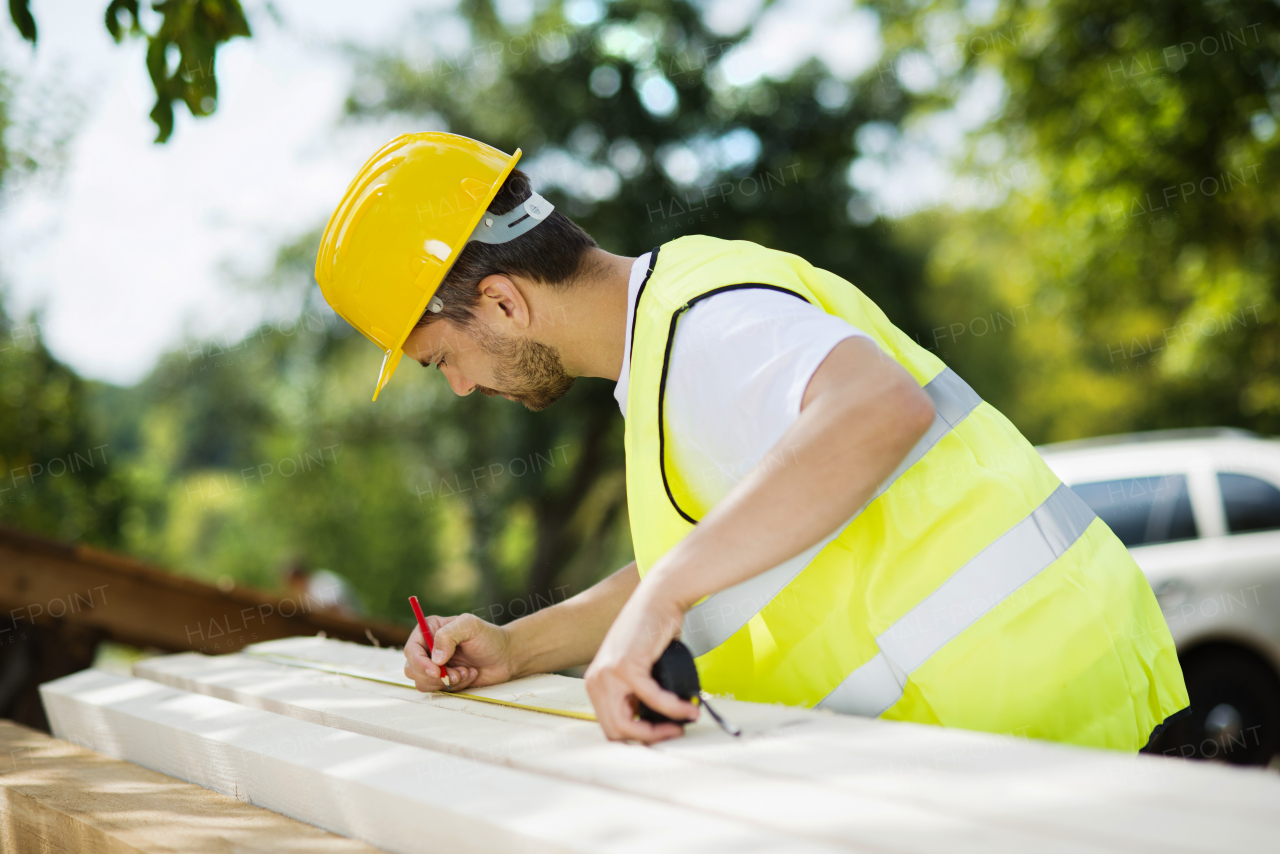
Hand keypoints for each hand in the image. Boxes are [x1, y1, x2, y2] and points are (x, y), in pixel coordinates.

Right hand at [403, 613, 516, 692]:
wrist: (506, 656)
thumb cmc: (489, 637)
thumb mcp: (470, 626)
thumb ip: (448, 635)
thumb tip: (435, 658)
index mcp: (429, 629)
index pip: (411, 649)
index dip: (420, 662)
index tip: (437, 670)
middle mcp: (428, 647)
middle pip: (412, 668)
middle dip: (434, 676)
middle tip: (456, 674)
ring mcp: (434, 665)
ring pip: (422, 682)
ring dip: (445, 681)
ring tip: (466, 672)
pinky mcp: (442, 679)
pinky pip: (437, 689)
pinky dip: (454, 686)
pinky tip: (468, 675)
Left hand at [584, 584, 697, 742]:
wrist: (658, 598)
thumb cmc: (652, 631)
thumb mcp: (635, 668)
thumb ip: (633, 693)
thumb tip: (652, 722)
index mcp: (595, 683)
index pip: (610, 726)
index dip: (638, 737)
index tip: (663, 733)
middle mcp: (595, 680)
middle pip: (616, 732)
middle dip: (649, 739)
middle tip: (674, 732)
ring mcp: (607, 674)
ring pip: (628, 725)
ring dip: (661, 730)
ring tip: (684, 722)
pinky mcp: (626, 667)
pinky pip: (652, 700)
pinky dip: (673, 708)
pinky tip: (689, 707)